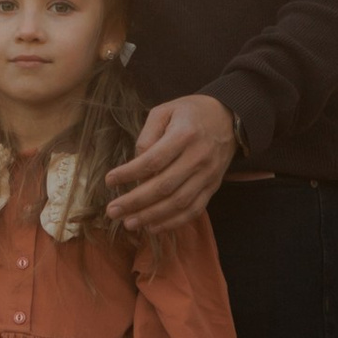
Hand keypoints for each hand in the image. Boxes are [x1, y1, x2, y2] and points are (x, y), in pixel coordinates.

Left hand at [104, 92, 238, 232]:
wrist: (228, 118)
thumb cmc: (190, 113)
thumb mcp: (165, 110)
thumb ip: (147, 135)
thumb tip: (135, 164)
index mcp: (184, 134)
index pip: (153, 160)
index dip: (129, 173)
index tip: (109, 181)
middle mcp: (198, 157)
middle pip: (164, 186)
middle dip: (135, 202)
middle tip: (112, 211)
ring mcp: (208, 175)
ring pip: (178, 203)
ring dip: (152, 216)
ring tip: (128, 223)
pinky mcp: (213, 187)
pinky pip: (194, 210)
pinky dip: (173, 222)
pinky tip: (153, 227)